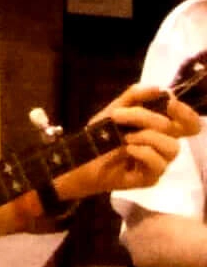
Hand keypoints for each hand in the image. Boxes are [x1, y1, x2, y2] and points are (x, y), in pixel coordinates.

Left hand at [49, 84, 201, 201]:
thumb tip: (159, 89)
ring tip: (124, 138)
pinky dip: (142, 153)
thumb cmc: (99, 136)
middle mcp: (164, 145)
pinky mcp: (150, 178)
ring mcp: (159, 163)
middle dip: (148, 118)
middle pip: (178, 130)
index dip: (185, 113)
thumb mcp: (114, 111)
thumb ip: (135, 97)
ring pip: (172, 147)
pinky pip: (159, 164)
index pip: (188, 122)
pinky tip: (127, 150)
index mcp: (160, 129)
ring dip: (146, 137)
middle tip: (119, 116)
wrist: (78, 159)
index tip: (169, 103)